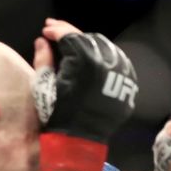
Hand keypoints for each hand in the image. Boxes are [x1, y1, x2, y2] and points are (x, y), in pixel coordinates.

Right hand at [33, 18, 136, 170]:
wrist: (78, 141)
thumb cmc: (57, 113)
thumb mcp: (44, 85)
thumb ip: (43, 59)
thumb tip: (43, 40)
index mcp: (84, 61)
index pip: (70, 36)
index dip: (56, 30)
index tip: (46, 29)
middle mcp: (107, 63)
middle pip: (89, 39)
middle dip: (72, 34)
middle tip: (58, 31)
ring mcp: (121, 74)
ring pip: (106, 48)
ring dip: (90, 44)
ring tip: (76, 45)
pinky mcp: (128, 85)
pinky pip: (119, 64)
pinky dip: (106, 58)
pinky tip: (96, 58)